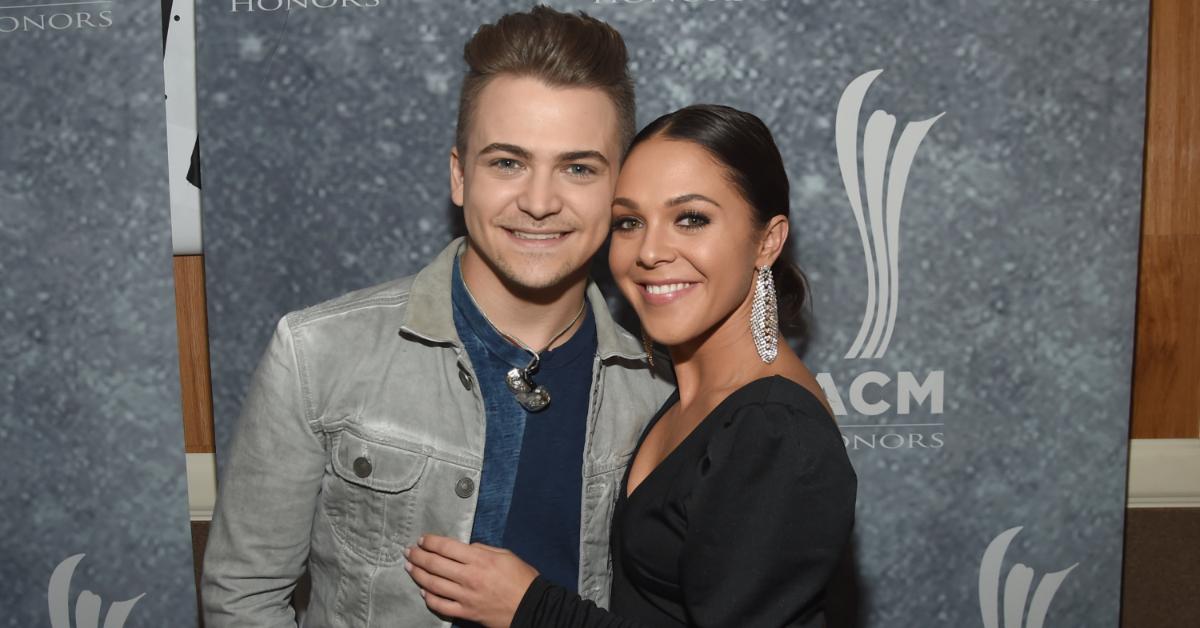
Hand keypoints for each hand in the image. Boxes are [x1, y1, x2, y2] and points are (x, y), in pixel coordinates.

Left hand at [405, 534, 537, 627]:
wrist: (532, 607)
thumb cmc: (522, 579)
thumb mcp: (505, 555)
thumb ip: (482, 549)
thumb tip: (465, 548)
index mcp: (479, 559)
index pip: (446, 547)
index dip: (430, 542)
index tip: (422, 539)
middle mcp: (469, 577)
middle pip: (434, 564)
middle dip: (418, 556)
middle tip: (409, 551)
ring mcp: (465, 596)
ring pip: (433, 584)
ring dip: (417, 574)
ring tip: (409, 567)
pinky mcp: (466, 612)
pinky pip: (441, 605)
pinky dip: (429, 598)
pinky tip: (423, 591)